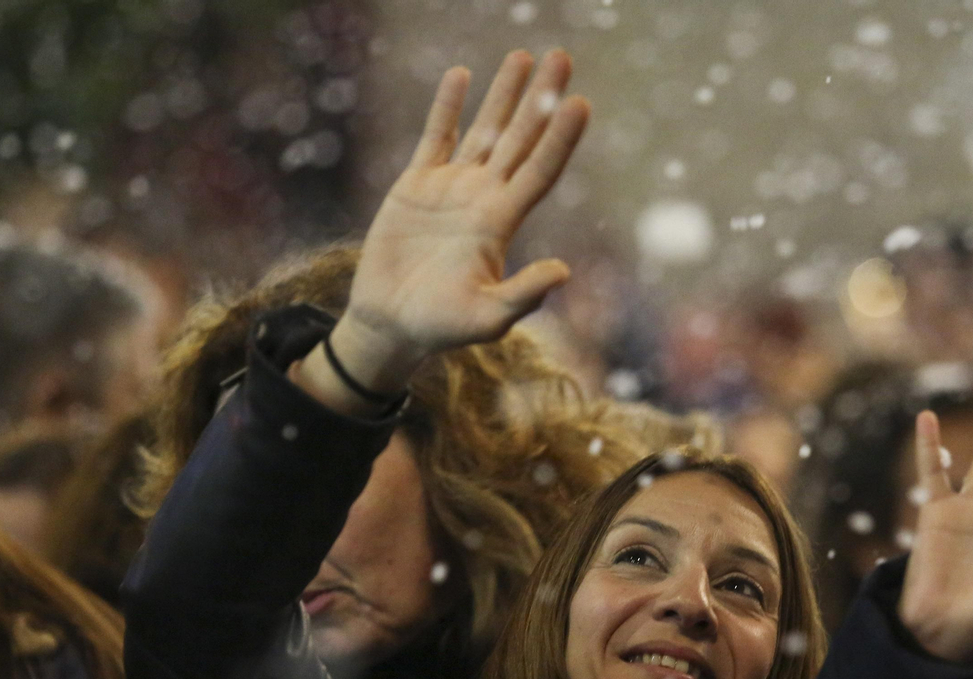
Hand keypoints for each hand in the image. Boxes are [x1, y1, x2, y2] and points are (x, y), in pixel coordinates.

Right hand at [295, 50, 590, 412]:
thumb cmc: (441, 328)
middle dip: (541, 98)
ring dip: (504, 94)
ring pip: (484, 129)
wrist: (391, 324)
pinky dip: (446, 106)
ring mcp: (451, 188)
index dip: (560, 139)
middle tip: (563, 56)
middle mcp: (483, 198)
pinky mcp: (416, 185)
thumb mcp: (487, 318)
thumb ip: (524, 295)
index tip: (581, 102)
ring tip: (524, 56)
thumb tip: (564, 272)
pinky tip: (462, 74)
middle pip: (520, 138)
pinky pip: (435, 136)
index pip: (540, 171)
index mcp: (502, 223)